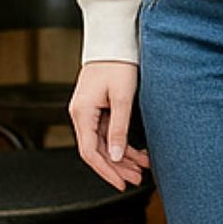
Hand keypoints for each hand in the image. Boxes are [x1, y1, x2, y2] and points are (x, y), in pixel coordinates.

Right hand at [70, 60, 151, 190]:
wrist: (114, 40)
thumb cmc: (118, 63)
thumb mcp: (122, 98)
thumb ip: (119, 128)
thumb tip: (117, 156)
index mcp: (82, 113)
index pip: (90, 152)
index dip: (106, 171)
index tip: (120, 183)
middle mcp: (81, 114)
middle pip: (97, 150)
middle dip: (117, 167)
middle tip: (135, 180)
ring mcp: (89, 112)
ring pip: (104, 143)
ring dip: (122, 157)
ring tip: (140, 169)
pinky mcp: (98, 108)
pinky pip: (108, 132)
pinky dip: (122, 143)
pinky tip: (136, 152)